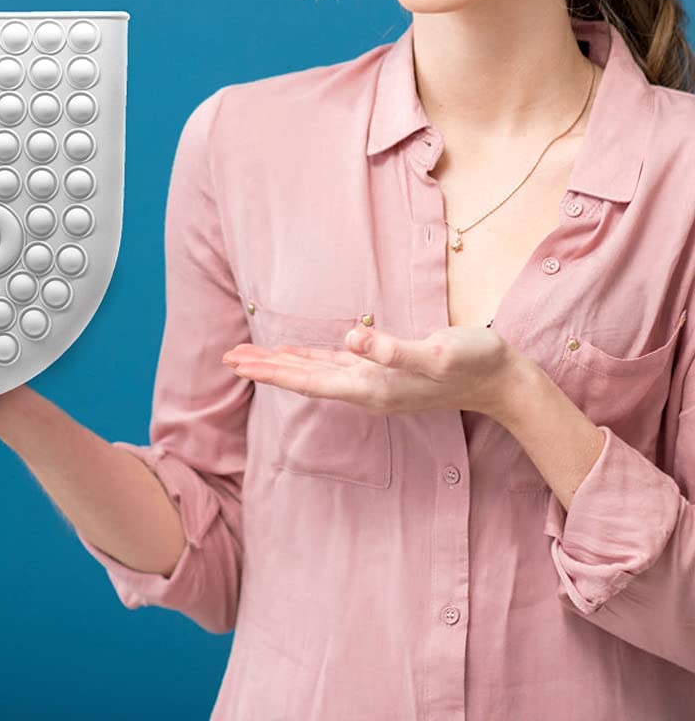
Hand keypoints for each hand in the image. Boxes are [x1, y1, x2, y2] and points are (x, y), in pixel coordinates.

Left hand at [222, 324, 517, 418]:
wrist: (502, 381)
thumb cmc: (473, 362)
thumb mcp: (436, 352)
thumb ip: (393, 349)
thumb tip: (350, 338)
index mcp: (372, 386)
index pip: (308, 380)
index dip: (272, 371)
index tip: (238, 364)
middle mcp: (367, 389)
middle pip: (304, 379)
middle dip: (265, 369)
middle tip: (226, 358)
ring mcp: (375, 382)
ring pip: (315, 373)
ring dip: (281, 365)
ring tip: (249, 358)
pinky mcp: (384, 372)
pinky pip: (334, 367)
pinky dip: (308, 360)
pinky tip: (296, 355)